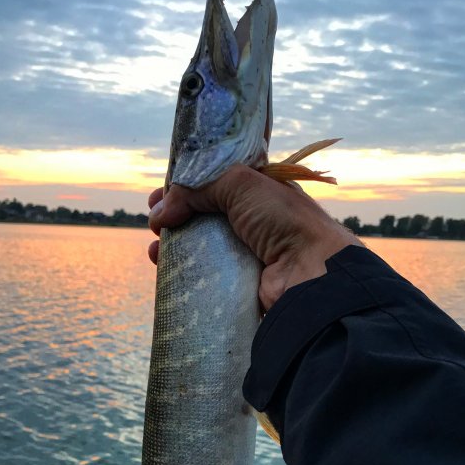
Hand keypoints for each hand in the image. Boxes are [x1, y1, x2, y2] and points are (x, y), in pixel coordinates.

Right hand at [148, 165, 361, 311]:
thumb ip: (199, 186)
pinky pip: (204, 274)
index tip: (161, 193)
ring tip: (156, 247)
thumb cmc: (283, 220)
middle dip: (175, 215)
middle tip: (155, 220)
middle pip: (203, 215)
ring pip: (200, 245)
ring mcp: (245, 251)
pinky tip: (163, 267)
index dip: (187, 186)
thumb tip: (162, 210)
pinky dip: (181, 270)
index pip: (215, 183)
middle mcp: (252, 219)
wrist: (310, 273)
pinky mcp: (239, 281)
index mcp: (258, 191)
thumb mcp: (241, 183)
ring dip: (174, 244)